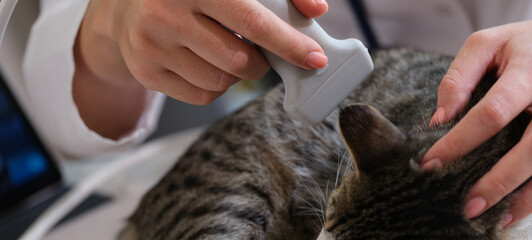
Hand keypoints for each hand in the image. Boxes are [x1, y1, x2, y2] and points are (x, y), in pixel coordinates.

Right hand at [74, 0, 327, 138]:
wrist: (128, 3)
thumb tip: (316, 9)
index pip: (253, 22)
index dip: (289, 43)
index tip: (316, 58)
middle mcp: (167, 11)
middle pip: (240, 60)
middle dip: (262, 62)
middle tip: (259, 51)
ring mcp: (152, 43)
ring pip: (222, 82)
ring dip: (237, 74)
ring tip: (225, 50)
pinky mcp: (145, 70)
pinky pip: (202, 96)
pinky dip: (216, 86)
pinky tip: (206, 63)